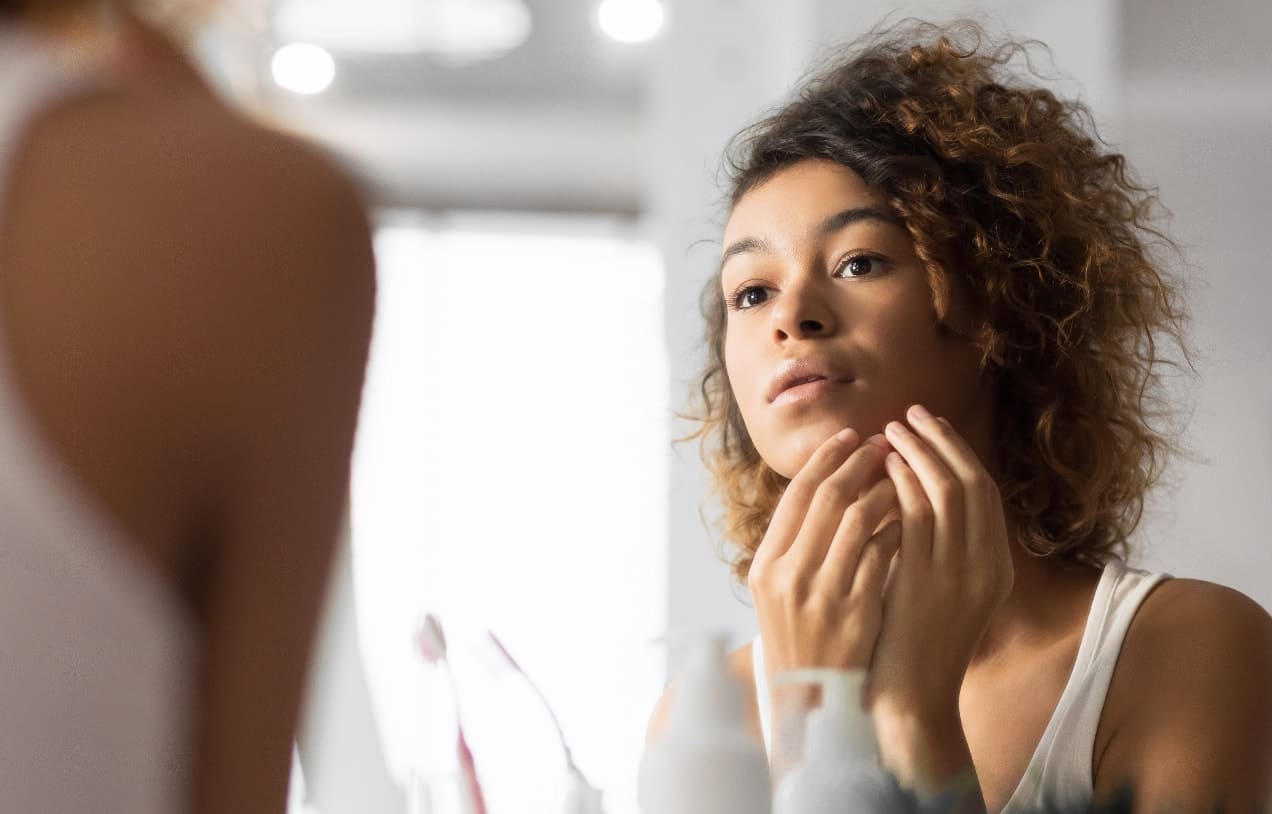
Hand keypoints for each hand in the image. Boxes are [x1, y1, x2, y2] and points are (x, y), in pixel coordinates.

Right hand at [748, 428, 901, 676]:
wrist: (813, 699)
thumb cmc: (800, 637)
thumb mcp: (778, 591)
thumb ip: (794, 544)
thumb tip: (827, 484)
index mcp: (766, 566)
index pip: (796, 495)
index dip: (825, 459)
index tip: (851, 436)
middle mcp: (788, 576)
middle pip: (827, 499)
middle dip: (859, 463)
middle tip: (884, 442)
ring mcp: (822, 595)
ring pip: (858, 521)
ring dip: (884, 490)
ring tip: (902, 475)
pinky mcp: (856, 613)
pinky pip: (883, 555)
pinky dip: (898, 529)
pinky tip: (913, 517)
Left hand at [867, 405, 1013, 791]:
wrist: (909, 699)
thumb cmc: (912, 647)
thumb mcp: (936, 592)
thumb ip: (934, 549)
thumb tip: (909, 497)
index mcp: (996, 569)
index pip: (984, 493)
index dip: (958, 454)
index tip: (931, 427)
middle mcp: (987, 567)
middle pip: (972, 483)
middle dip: (941, 442)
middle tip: (910, 414)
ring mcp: (961, 575)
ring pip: (947, 492)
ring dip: (918, 454)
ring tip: (890, 431)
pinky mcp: (929, 583)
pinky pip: (919, 517)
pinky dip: (903, 485)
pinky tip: (882, 468)